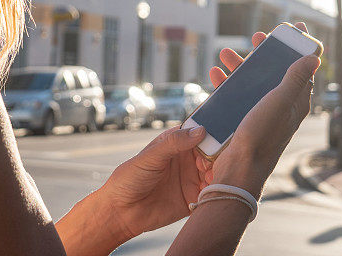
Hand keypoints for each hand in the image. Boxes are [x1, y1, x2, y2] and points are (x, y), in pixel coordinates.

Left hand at [96, 124, 209, 239]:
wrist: (122, 211)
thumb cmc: (130, 177)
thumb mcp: (150, 156)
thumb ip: (174, 143)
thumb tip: (200, 131)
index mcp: (176, 143)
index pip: (200, 134)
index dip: (211, 136)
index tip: (216, 142)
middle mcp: (187, 159)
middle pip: (212, 154)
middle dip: (217, 158)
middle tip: (211, 167)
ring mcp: (192, 178)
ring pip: (215, 173)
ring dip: (219, 176)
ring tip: (213, 181)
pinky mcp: (194, 198)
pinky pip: (212, 193)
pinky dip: (216, 192)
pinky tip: (213, 193)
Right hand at [206, 22, 320, 197]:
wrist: (239, 169)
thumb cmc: (261, 136)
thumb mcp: (279, 102)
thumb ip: (295, 79)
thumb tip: (313, 57)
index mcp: (296, 102)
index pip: (303, 69)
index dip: (299, 48)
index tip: (294, 28)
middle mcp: (280, 106)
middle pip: (275, 72)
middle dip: (266, 53)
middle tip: (258, 37)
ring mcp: (261, 113)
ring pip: (253, 82)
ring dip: (240, 66)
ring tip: (225, 53)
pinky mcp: (243, 120)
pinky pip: (236, 96)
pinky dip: (227, 83)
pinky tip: (215, 76)